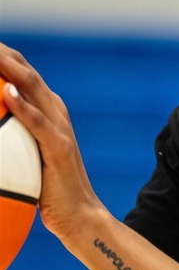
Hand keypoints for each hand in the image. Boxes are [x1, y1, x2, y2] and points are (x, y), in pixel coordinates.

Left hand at [0, 42, 103, 245]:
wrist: (80, 213)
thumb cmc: (51, 189)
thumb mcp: (30, 155)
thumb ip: (19, 135)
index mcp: (50, 109)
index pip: (24, 74)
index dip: (6, 57)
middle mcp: (56, 111)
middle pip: (27, 73)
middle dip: (5, 56)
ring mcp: (59, 126)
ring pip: (33, 88)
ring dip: (11, 69)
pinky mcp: (59, 146)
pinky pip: (37, 122)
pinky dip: (21, 104)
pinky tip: (6, 91)